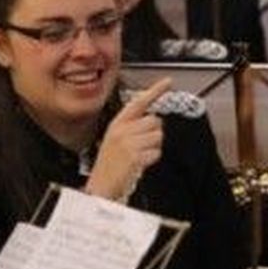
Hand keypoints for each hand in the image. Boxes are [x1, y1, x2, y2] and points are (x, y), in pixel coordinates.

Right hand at [85, 78, 169, 201]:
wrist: (100, 186)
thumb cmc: (108, 165)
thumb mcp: (114, 139)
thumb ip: (131, 127)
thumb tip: (153, 120)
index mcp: (117, 123)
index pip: (138, 102)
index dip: (155, 90)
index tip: (168, 82)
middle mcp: (122, 130)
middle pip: (155, 121)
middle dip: (154, 133)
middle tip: (142, 146)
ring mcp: (129, 143)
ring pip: (158, 136)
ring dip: (153, 147)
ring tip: (139, 155)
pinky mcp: (135, 156)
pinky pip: (156, 152)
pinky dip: (152, 159)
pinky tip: (140, 164)